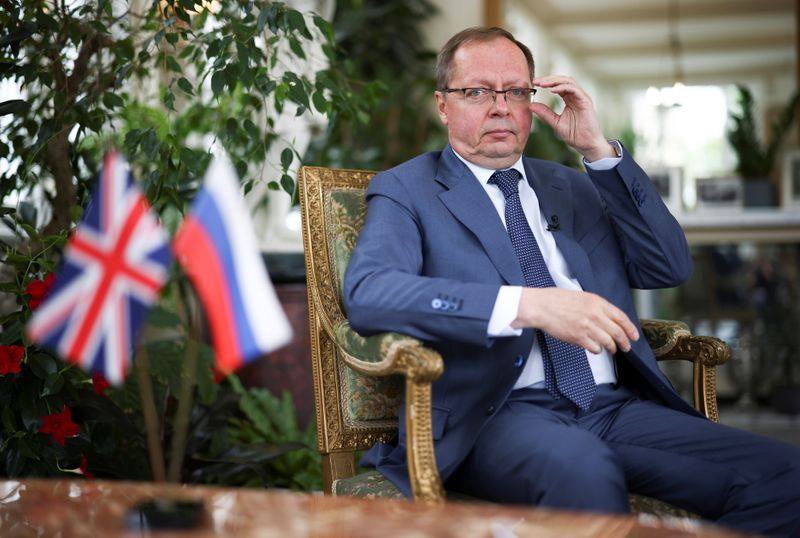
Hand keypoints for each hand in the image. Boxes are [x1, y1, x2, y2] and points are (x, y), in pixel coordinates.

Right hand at [512, 287, 638, 353]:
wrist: (541, 306)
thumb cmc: (556, 300)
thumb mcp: (581, 296)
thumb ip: (596, 306)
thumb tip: (607, 317)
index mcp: (597, 302)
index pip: (621, 317)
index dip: (630, 328)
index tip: (634, 335)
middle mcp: (595, 314)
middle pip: (618, 332)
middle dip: (625, 342)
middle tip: (626, 347)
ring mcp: (587, 327)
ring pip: (608, 342)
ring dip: (612, 348)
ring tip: (611, 349)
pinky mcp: (579, 338)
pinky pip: (595, 348)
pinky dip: (597, 350)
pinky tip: (595, 348)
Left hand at [530, 75, 616, 161]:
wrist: (586, 144)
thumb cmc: (574, 135)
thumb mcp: (555, 122)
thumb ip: (545, 113)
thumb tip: (531, 105)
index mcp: (569, 100)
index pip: (557, 86)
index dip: (546, 83)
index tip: (534, 84)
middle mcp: (576, 96)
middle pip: (562, 80)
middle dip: (548, 79)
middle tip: (536, 81)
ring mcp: (581, 97)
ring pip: (568, 82)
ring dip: (554, 81)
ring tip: (543, 84)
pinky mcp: (586, 101)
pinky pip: (574, 89)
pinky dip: (563, 87)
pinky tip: (552, 90)